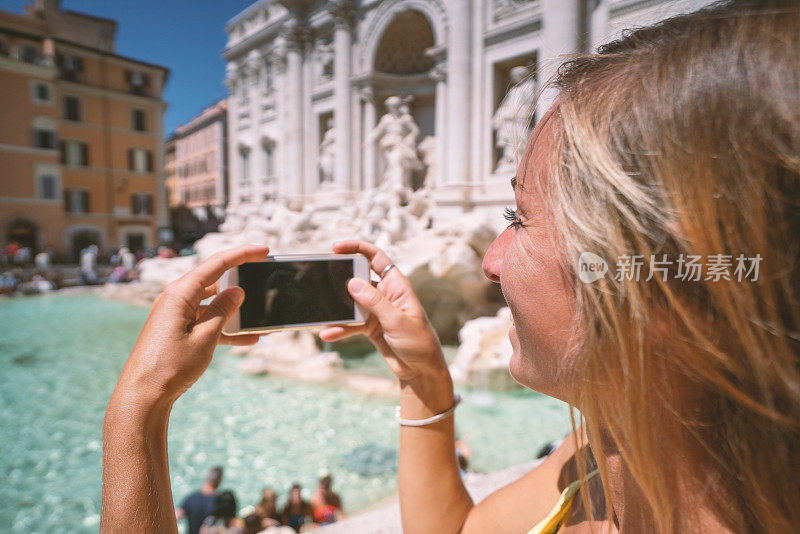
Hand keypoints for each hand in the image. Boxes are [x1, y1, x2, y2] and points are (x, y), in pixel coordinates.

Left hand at [112, 245, 269, 407]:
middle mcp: (175, 299)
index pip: (216, 264)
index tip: (264, 250)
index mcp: (180, 294)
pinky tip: (247, 339)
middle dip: (241, 284)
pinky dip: (224, 328)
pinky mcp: (176, 330)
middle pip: (214, 282)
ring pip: (212, 305)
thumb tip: (237, 291)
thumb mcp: (205, 338)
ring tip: (260, 320)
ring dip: (235, 313)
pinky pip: (204, 322)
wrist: (143, 397)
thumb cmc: (169, 367)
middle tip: (264, 284)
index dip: (242, 254)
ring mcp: (175, 315)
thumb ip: (223, 311)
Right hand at [319, 240, 447, 382]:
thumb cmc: (419, 342)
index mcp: (396, 285)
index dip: (357, 248)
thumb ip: (375, 302)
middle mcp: (384, 294)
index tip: (336, 248)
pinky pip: (350, 323)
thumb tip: (352, 283)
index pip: (376, 258)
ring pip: (350, 302)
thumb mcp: (397, 320)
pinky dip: (340, 328)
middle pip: (358, 277)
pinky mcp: (369, 326)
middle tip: (323, 282)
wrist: (421, 370)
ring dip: (337, 308)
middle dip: (340, 279)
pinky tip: (328, 333)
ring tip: (322, 312)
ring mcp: (376, 310)